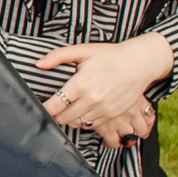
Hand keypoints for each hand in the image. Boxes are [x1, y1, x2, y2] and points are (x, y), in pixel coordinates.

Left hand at [37, 33, 173, 141]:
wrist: (138, 64)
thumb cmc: (111, 56)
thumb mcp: (82, 51)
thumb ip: (57, 56)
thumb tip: (39, 64)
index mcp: (81, 84)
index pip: (55, 106)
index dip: (44, 108)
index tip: (41, 105)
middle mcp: (91, 99)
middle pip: (63, 119)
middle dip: (55, 115)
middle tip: (54, 107)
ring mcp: (103, 109)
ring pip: (77, 124)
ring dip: (70, 118)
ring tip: (68, 109)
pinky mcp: (112, 115)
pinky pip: (92, 125)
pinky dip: (84, 121)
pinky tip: (83, 110)